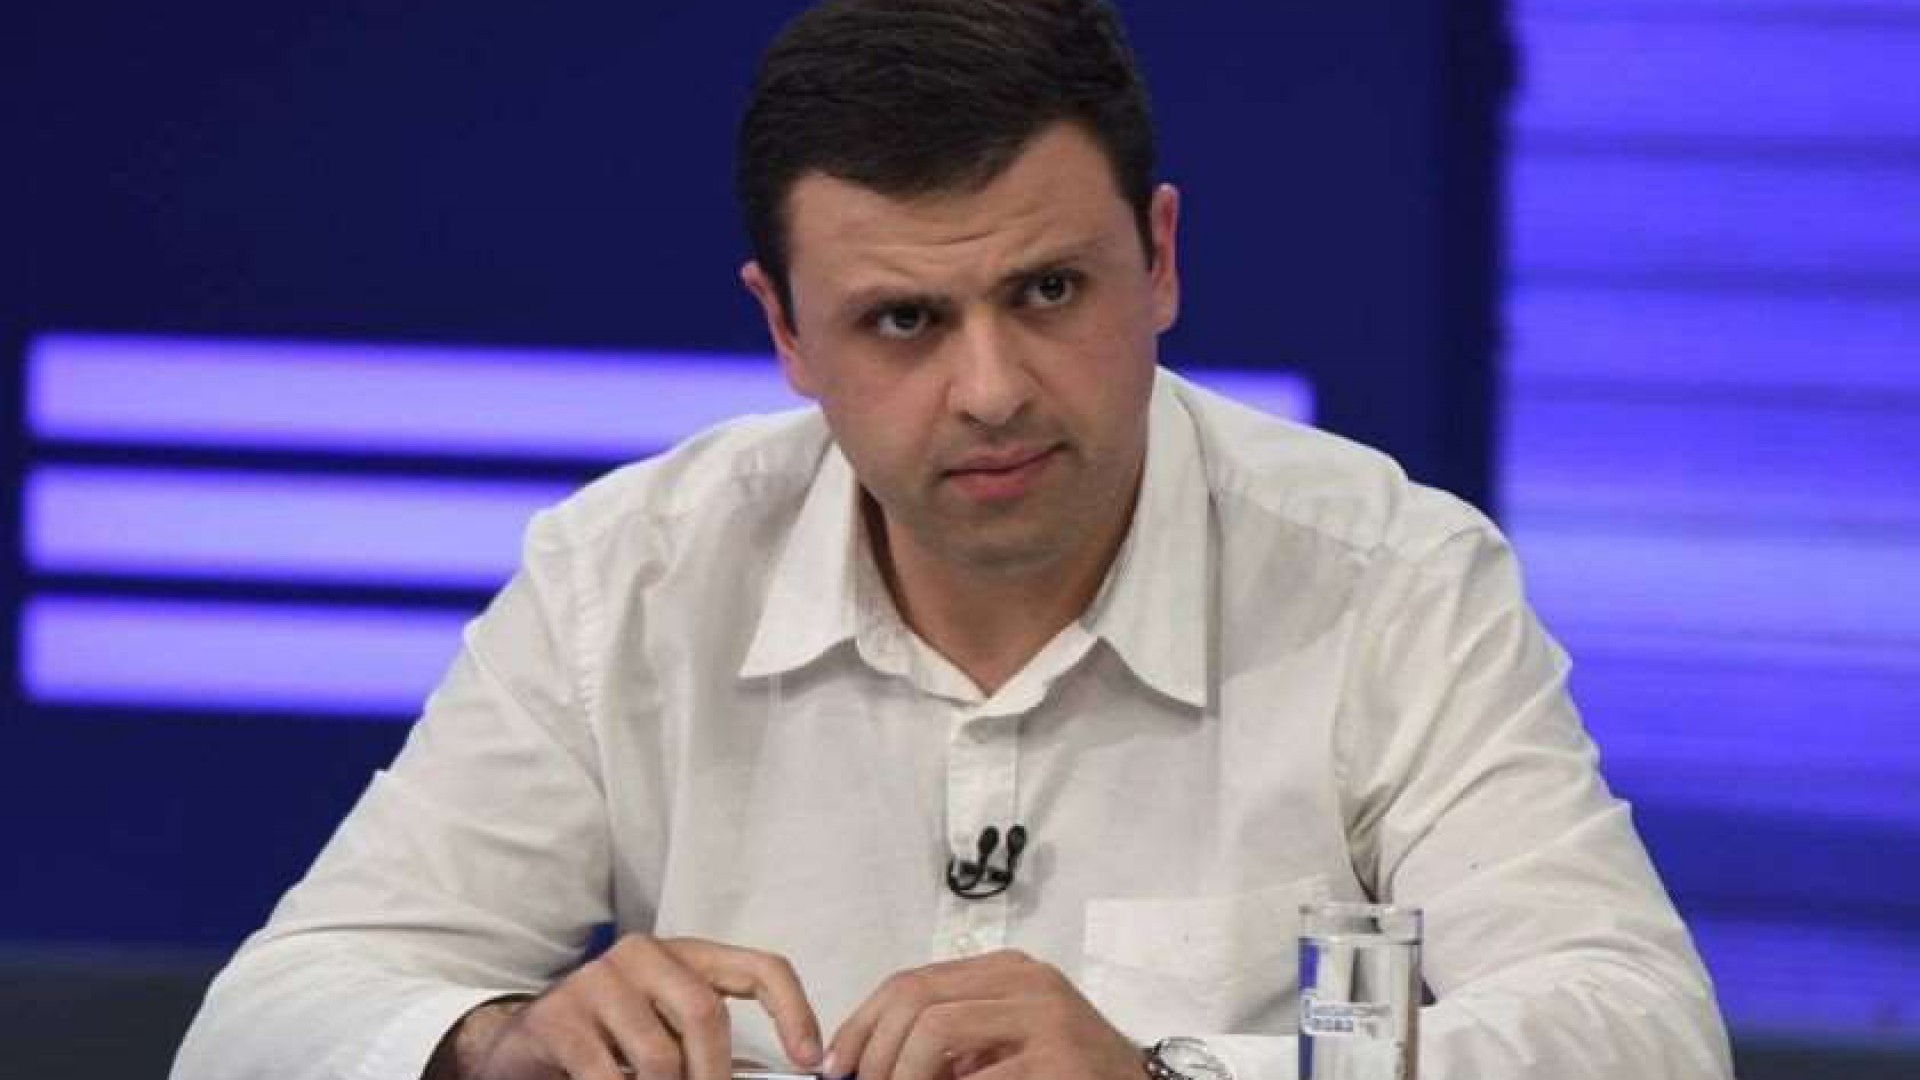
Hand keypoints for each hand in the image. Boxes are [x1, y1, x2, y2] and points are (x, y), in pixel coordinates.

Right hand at [434, 935, 823, 1079]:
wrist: (524, 1045)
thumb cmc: (612, 1040)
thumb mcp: (667, 1031)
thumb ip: (708, 1042)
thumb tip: (771, 1076)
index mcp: (684, 954)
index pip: (760, 967)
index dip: (794, 1011)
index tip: (809, 1060)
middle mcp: (642, 954)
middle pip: (706, 1014)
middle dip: (715, 1074)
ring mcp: (597, 981)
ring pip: (659, 1056)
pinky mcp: (560, 1018)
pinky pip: (609, 1076)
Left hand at [826, 950, 1142, 1079]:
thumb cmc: (1069, 1075)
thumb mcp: (1004, 1045)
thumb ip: (949, 1042)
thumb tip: (867, 1063)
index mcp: (1006, 971)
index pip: (911, 982)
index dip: (862, 1025)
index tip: (837, 1065)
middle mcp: (1026, 981)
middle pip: (915, 998)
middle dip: (875, 1053)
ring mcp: (1047, 1016)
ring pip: (936, 1029)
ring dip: (902, 1074)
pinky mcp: (1060, 1059)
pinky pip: (980, 1078)